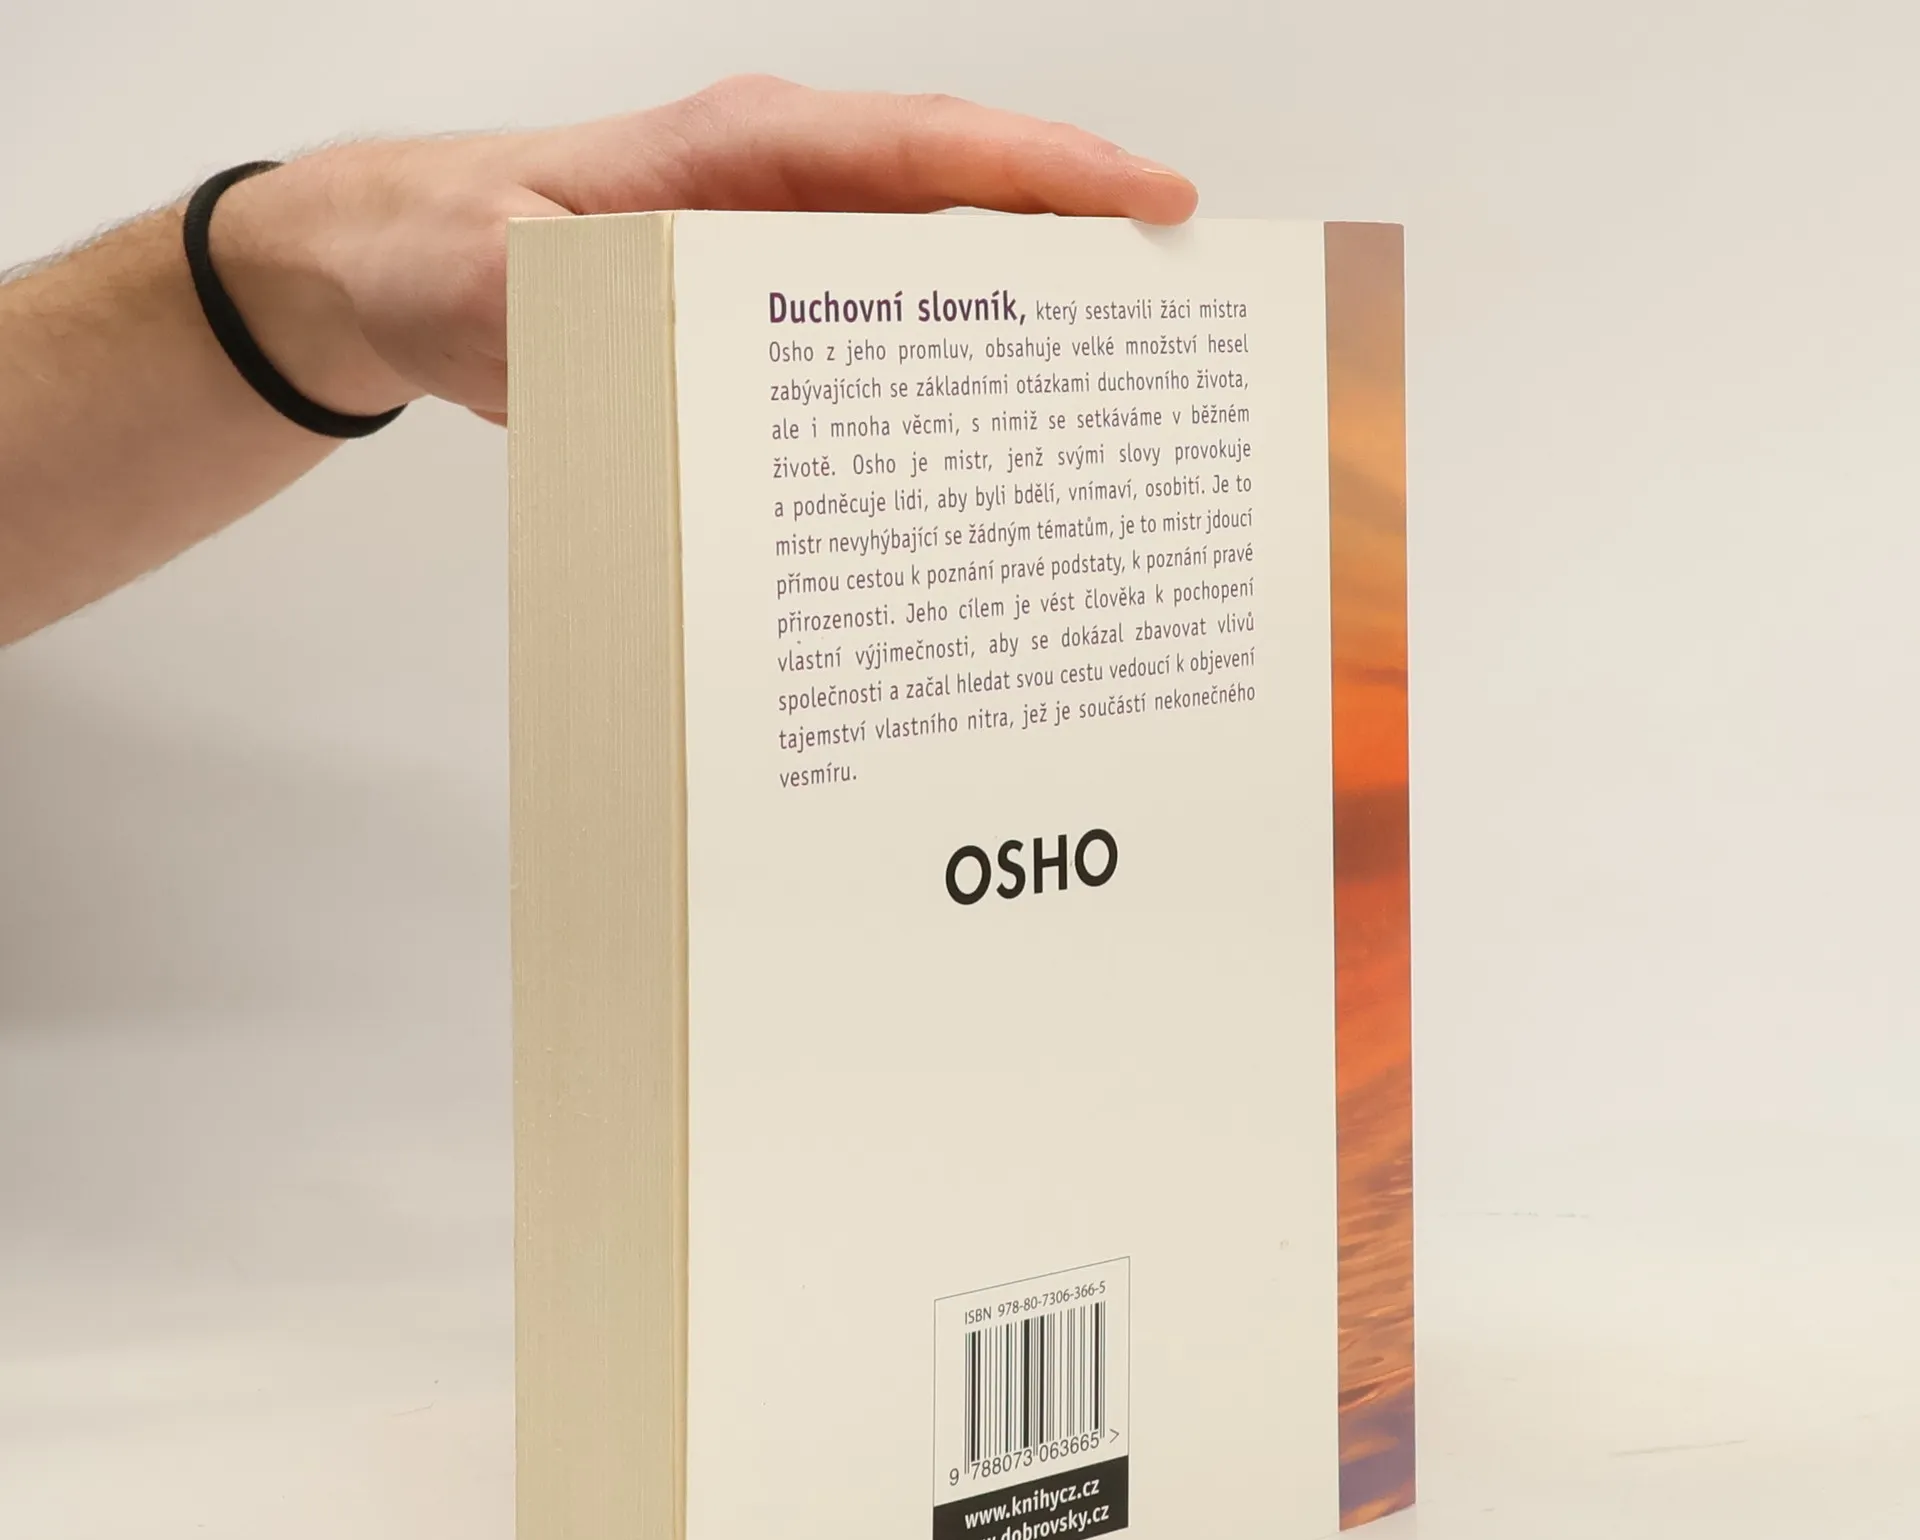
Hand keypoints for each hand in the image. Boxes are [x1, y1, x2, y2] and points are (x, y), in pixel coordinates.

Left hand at [214, 77, 1198, 426]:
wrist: (415, 274)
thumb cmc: (456, 248)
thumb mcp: (499, 274)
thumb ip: (574, 304)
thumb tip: (656, 342)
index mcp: (745, 153)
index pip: (927, 149)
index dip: (1048, 174)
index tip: (1151, 204)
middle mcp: (787, 194)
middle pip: (970, 208)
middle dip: (1084, 253)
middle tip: (1186, 319)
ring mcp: (790, 254)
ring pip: (942, 277)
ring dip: (1029, 325)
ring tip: (1125, 394)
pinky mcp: (775, 316)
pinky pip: (887, 336)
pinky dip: (949, 374)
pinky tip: (990, 439)